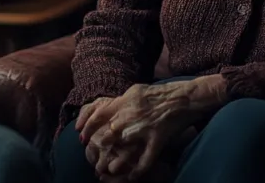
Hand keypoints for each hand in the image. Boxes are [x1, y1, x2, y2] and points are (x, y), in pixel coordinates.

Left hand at [82, 76, 227, 180]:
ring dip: (115, 160)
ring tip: (107, 169)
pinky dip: (138, 170)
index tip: (81, 134)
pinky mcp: (158, 138)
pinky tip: (133, 177)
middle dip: (99, 145)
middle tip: (92, 154)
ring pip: (124, 147)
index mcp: (126, 101)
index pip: (100, 113)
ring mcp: (145, 127)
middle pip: (109, 132)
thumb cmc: (160, 93)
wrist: (184, 97)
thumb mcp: (136, 90)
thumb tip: (106, 105)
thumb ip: (121, 100)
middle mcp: (132, 114)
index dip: (88, 125)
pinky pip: (147, 157)